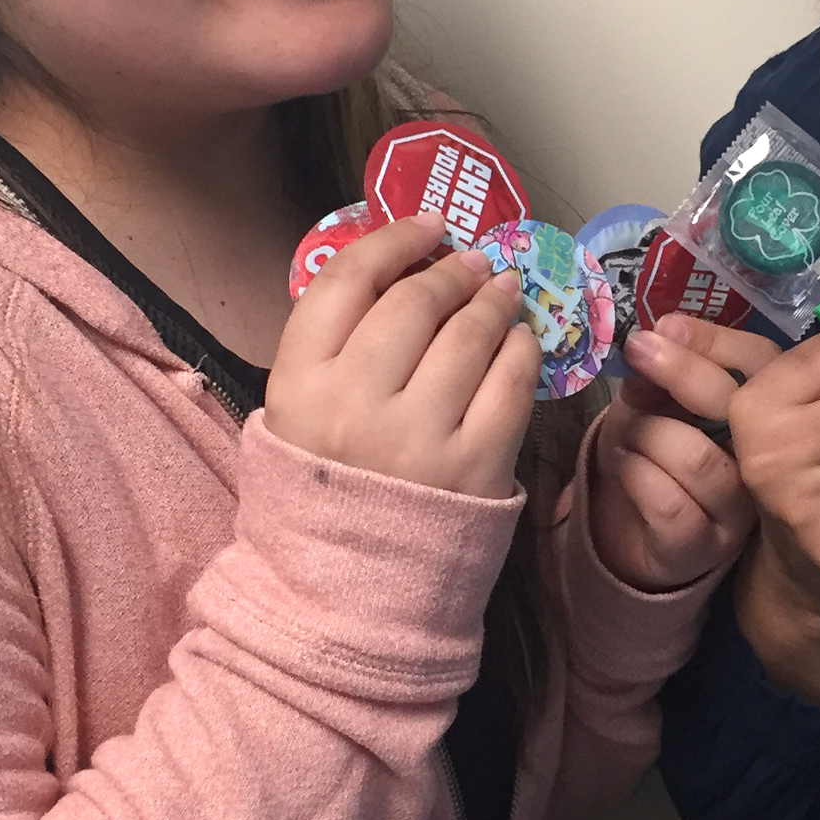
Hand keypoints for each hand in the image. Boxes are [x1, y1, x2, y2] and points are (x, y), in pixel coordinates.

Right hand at [264, 213, 539, 498]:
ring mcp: (418, 437)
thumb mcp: (297, 413)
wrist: (345, 594)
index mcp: (298, 384)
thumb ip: (333, 347)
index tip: (427, 226)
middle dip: (451, 271)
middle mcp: (355, 404)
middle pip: (414, 302)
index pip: (347, 281)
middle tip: (473, 263)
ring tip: (503, 291)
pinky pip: (511, 384)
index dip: (393, 239)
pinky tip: (521, 340)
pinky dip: (522, 349)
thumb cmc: (324, 492)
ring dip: (493, 302)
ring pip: (468, 335)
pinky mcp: (475, 467)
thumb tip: (402, 270)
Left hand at [587, 317, 782, 591]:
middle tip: (640, 352)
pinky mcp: (704, 546)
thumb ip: (657, 376)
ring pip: (698, 457)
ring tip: (629, 436)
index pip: (765, 365)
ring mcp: (739, 509)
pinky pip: (668, 502)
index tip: (666, 326)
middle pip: (743, 407)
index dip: (718, 341)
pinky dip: (635, 474)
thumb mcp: (651, 403)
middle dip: (683, 372)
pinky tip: (626, 467)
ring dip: (648, 434)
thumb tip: (652, 344)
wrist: (630, 533)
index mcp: (763, 412)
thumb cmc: (651, 454)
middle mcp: (766, 460)